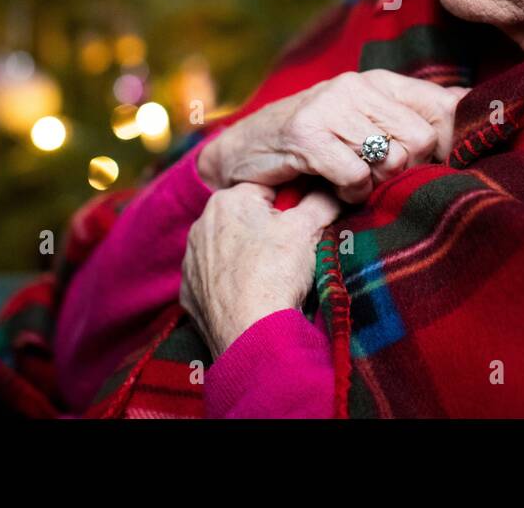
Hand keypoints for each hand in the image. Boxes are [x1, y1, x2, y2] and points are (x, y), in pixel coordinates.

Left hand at [179, 183, 340, 359]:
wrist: (252, 335)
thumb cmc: (277, 273)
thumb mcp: (308, 228)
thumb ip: (322, 199)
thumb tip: (333, 188)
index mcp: (227, 200)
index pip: (268, 190)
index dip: (292, 206)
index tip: (305, 224)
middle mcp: (201, 225)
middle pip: (246, 219)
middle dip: (268, 230)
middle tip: (292, 253)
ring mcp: (192, 261)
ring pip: (229, 248)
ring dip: (248, 256)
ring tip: (273, 277)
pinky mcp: (190, 292)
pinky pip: (216, 279)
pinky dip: (232, 284)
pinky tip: (251, 295)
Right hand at [197, 69, 468, 202]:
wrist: (243, 150)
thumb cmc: (314, 141)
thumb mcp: (364, 120)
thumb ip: (412, 114)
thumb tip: (470, 103)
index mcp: (379, 81)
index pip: (443, 106)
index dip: (448, 144)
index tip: (435, 164)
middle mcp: (357, 85)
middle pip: (420, 139)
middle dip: (405, 169)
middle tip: (377, 176)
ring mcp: (330, 106)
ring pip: (390, 158)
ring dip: (374, 183)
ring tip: (353, 179)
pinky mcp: (306, 134)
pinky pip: (355, 176)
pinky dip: (350, 193)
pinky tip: (335, 188)